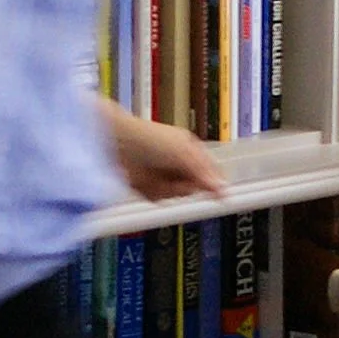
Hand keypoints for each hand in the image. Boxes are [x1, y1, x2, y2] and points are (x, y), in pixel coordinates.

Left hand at [108, 108, 226, 203]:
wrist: (115, 144)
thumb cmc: (149, 139)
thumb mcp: (185, 154)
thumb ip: (204, 174)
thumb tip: (223, 189)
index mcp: (190, 149)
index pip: (210, 171)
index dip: (213, 184)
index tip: (219, 195)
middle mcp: (177, 162)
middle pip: (193, 188)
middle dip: (183, 187)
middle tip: (176, 179)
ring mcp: (162, 175)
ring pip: (176, 195)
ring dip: (166, 190)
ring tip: (155, 178)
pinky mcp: (147, 186)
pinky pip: (159, 198)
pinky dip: (152, 193)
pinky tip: (145, 183)